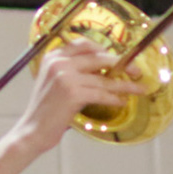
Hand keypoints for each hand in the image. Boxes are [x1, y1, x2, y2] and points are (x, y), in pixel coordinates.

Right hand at [14, 39, 145, 154]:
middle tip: (136, 71)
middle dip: (121, 64)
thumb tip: (103, 68)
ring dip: (125, 85)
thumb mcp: (53, 81)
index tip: (117, 57)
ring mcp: (65, 77)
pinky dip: (114, 98)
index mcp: (52, 57)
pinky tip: (121, 101)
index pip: (82, 44)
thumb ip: (71, 70)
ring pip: (104, 79)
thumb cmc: (46, 108)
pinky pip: (102, 94)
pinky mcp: (73, 93)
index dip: (103, 49)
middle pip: (98, 57)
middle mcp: (58, 63)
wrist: (33, 128)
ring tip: (139, 89)